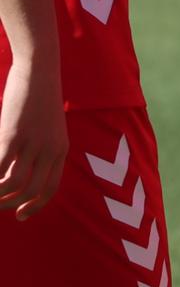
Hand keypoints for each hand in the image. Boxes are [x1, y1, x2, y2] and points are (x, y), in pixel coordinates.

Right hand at [0, 62, 64, 218]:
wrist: (39, 71)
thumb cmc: (39, 97)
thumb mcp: (46, 126)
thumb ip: (39, 147)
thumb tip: (21, 163)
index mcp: (60, 151)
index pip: (51, 189)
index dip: (35, 206)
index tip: (21, 215)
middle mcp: (50, 151)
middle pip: (32, 191)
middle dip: (13, 204)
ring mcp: (32, 144)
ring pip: (15, 184)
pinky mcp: (13, 136)